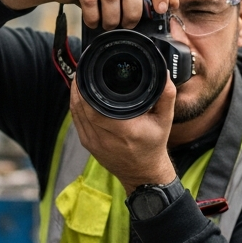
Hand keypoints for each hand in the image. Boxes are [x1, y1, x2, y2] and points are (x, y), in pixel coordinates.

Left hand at [69, 73, 177, 194]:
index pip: (96, 106)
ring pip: (76, 112)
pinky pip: (76, 121)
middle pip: (82, 107)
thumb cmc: (153, 145)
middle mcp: (105, 137)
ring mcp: (93, 142)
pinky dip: (76, 106)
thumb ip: (166, 95)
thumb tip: (162, 73)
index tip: (89, 71)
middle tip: (83, 69)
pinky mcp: (88, 144)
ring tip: (80, 77)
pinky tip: (79, 94)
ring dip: (75, 94)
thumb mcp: (165, 120)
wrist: (143, 173)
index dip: (87, 87)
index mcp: (124, 130)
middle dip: (80, 86)